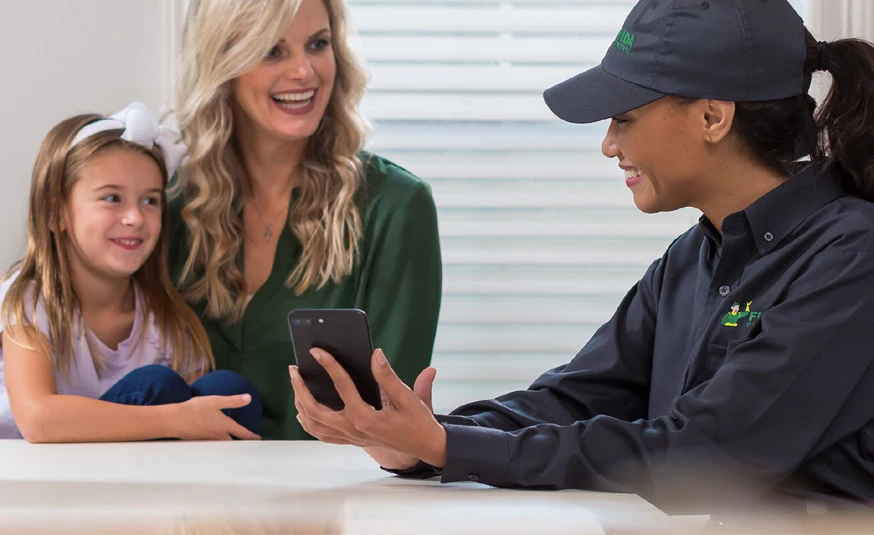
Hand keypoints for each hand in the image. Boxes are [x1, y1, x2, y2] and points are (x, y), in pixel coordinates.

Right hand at [170, 394, 260, 440]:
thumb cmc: (195, 409)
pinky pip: (213, 446)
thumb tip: (249, 398)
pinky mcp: (199, 442)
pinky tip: (216, 442)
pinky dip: (218, 446)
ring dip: (230, 446)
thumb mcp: (216, 401)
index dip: (251, 436)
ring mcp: (208, 440)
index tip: (257, 439)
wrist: (174, 420)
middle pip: (233, 443)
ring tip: (234, 445)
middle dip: (240, 444)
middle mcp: (218, 436)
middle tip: (247, 444)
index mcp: (225, 426)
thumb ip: (233, 401)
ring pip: (223, 445)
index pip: (241, 433)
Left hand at [289, 348, 446, 468]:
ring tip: (296, 385)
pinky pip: (323, 435)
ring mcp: (350, 438)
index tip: (316, 350)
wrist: (426, 446)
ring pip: (314, 425)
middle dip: (300, 389)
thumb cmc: (418, 421)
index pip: (341, 386)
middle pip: (315, 410)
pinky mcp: (352, 440)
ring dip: (301, 405)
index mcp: (365, 418)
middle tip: (293, 369)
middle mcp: (353, 430)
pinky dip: (309, 423)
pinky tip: (303, 410)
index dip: (328, 365)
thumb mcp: (407, 397)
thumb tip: (375, 354)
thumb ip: (388, 376)